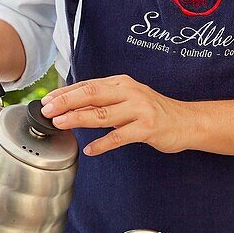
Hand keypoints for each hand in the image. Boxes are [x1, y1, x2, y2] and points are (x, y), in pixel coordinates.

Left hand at [39, 75, 192, 155]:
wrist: (186, 121)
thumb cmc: (154, 112)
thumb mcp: (129, 99)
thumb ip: (105, 101)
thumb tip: (72, 106)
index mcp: (122, 83)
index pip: (88, 85)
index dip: (66, 93)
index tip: (47, 100)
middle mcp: (130, 92)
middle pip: (92, 95)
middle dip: (66, 102)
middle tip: (47, 110)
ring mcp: (139, 110)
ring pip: (103, 114)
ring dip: (78, 119)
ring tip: (60, 124)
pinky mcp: (147, 128)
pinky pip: (120, 137)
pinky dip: (103, 144)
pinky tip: (91, 149)